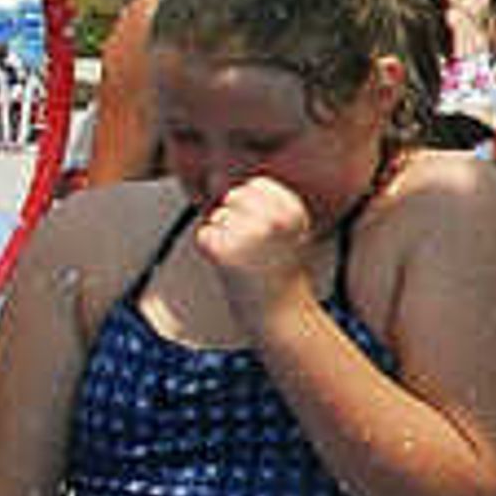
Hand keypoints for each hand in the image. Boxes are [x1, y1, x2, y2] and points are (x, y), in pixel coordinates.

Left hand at [191, 176, 320, 320]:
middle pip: (234, 196)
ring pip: (217, 216)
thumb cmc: (281, 270)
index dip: (254, 209)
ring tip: (246, 262)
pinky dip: (210, 250)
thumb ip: (261, 201)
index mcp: (292, 209)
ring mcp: (247, 234)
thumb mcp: (287, 228)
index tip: (268, 237)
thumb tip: (211, 178)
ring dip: (224, 237)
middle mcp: (272, 218)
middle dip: (235, 219)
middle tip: (253, 250)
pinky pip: (203, 234)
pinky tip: (230, 268)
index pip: (256, 185)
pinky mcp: (223, 250)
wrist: (281, 317)